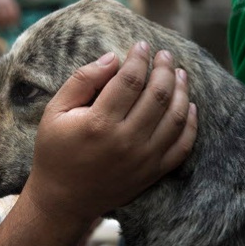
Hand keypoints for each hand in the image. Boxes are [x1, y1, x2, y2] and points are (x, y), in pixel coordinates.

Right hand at [27, 42, 197, 223]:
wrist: (63, 200)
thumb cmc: (55, 151)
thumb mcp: (55, 111)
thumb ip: (82, 80)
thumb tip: (113, 58)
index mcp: (99, 123)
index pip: (130, 80)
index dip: (139, 58)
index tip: (143, 45)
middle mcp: (125, 141)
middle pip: (157, 95)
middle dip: (164, 68)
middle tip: (165, 55)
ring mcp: (144, 159)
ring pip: (175, 117)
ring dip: (181, 90)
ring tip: (179, 73)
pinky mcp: (153, 173)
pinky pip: (182, 145)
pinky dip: (190, 123)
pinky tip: (188, 105)